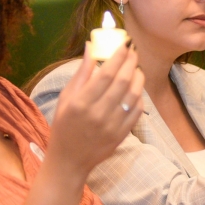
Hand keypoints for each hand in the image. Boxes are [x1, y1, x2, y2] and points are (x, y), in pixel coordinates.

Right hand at [48, 41, 144, 177]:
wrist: (69, 160)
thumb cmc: (64, 125)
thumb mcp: (66, 98)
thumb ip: (81, 72)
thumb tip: (91, 46)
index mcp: (81, 103)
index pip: (106, 74)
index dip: (119, 56)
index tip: (126, 43)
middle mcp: (98, 114)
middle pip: (122, 81)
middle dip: (131, 62)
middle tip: (134, 50)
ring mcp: (112, 126)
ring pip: (133, 95)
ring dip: (138, 77)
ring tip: (136, 67)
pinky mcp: (122, 135)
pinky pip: (137, 110)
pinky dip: (139, 96)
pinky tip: (135, 87)